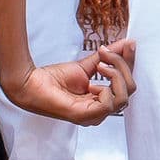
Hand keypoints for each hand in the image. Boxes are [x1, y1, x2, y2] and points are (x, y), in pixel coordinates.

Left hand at [11, 39, 133, 125]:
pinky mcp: (86, 116)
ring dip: (115, 75)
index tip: (130, 45)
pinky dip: (105, 88)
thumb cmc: (52, 79)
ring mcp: (94, 115)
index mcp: (102, 101)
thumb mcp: (86, 64)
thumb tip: (126, 43)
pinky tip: (92, 82)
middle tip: (106, 53)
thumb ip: (107, 57)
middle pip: (130, 90)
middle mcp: (101, 110)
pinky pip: (110, 103)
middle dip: (123, 67)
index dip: (129, 64)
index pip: (128, 84)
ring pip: (124, 97)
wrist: (30, 83)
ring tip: (100, 65)